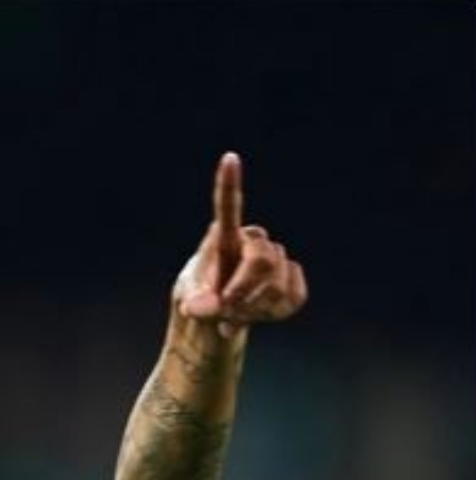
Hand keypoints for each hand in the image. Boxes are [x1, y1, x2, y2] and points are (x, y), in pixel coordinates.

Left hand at [173, 153, 307, 332]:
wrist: (222, 314)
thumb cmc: (202, 300)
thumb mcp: (192, 304)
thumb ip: (198, 305)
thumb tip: (203, 308)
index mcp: (224, 238)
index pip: (228, 207)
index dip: (229, 183)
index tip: (229, 158)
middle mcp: (253, 241)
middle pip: (262, 260)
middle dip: (244, 290)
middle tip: (226, 310)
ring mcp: (276, 258)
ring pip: (277, 284)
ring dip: (255, 307)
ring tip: (237, 313)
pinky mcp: (293, 278)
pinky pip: (294, 298)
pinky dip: (275, 314)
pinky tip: (259, 313)